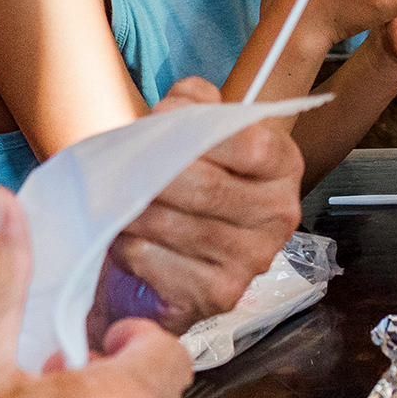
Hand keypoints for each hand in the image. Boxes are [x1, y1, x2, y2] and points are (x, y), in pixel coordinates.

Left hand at [99, 75, 302, 329]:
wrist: (176, 251)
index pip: (248, 144)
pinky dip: (127, 247)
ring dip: (129, 210)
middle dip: (149, 174)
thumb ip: (193, 102)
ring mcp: (252, 260)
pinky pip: (154, 261)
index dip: (192, 131)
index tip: (156, 122)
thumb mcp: (197, 129)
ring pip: (172, 224)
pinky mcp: (217, 295)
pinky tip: (127, 240)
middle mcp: (279, 215)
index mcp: (282, 167)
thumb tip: (173, 109)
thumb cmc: (187, 183)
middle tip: (115, 166)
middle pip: (204, 187)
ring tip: (114, 200)